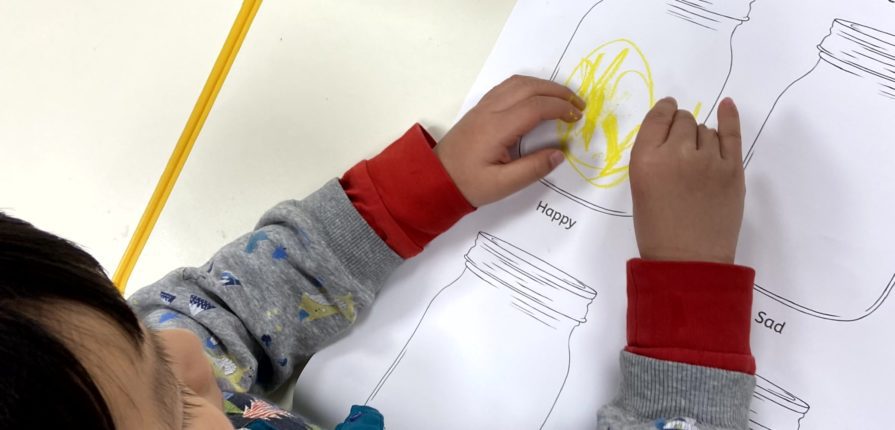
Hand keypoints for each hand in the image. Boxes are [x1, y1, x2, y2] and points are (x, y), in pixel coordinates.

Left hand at [435, 75, 585, 206]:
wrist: (434, 178)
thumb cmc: (467, 184)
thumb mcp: (502, 186)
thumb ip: (532, 169)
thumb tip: (559, 154)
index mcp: (496, 128)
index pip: (535, 107)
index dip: (559, 108)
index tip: (577, 117)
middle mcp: (489, 111)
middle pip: (528, 87)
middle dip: (557, 92)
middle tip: (578, 104)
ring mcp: (483, 107)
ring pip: (517, 82)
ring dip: (543, 85)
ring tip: (563, 98)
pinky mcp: (480, 109)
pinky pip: (507, 87)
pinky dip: (528, 86)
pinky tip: (538, 97)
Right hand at [629, 97, 744, 263]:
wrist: (688, 260)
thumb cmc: (657, 230)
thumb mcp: (641, 188)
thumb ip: (653, 157)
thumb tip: (673, 134)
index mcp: (646, 160)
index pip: (658, 118)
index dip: (664, 112)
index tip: (668, 111)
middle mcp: (676, 153)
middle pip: (684, 121)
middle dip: (682, 129)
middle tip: (680, 148)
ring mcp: (708, 160)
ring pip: (706, 130)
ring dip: (700, 137)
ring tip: (697, 160)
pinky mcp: (733, 170)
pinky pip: (732, 134)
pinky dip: (730, 117)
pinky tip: (727, 106)